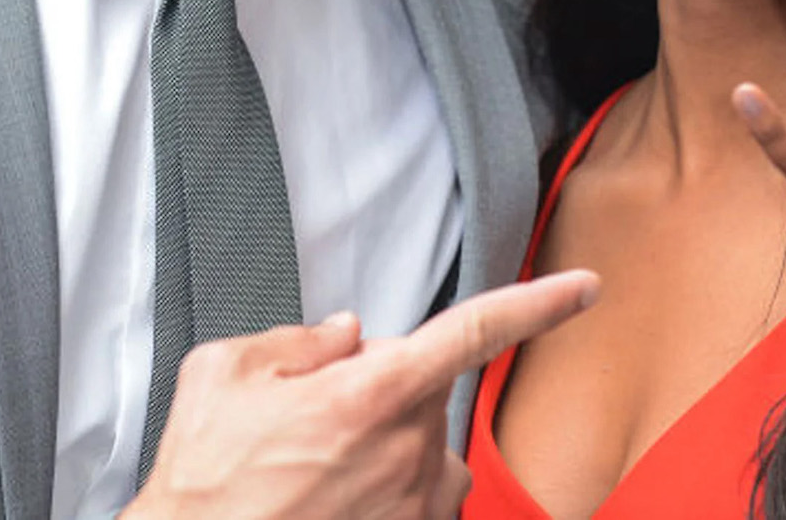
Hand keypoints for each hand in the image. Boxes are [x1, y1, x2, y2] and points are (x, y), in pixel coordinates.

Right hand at [124, 269, 599, 519]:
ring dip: (386, 451)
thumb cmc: (201, 486)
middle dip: (382, 390)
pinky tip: (327, 503)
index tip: (584, 288)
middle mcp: (404, 453)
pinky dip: (383, 496)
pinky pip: (416, 504)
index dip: (539, 304)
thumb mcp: (222, 375)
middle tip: (310, 421)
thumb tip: (345, 336)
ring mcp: (410, 509)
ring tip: (313, 476)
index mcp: (370, 394)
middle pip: (424, 391)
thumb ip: (296, 340)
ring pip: (423, 454)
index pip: (476, 330)